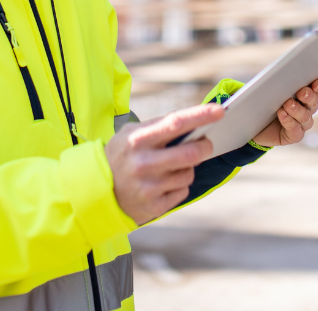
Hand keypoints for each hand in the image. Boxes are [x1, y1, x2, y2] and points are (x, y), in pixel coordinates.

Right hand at [105, 103, 223, 224]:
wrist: (97, 191)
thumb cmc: (121, 155)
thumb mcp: (130, 134)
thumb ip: (158, 127)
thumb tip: (193, 123)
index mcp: (138, 140)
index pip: (175, 123)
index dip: (200, 116)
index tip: (219, 110)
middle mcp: (144, 163)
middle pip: (190, 153)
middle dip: (205, 147)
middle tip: (206, 143)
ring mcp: (150, 187)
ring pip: (189, 173)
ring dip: (188, 167)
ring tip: (172, 166)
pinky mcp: (155, 206)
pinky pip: (182, 191)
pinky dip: (179, 185)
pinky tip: (164, 183)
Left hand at [252, 76, 317, 146]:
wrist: (252, 121)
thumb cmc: (263, 98)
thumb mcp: (270, 84)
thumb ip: (279, 78)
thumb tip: (280, 72)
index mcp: (307, 90)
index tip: (317, 83)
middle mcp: (308, 106)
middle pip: (314, 100)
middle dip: (309, 96)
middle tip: (302, 92)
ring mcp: (302, 122)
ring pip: (305, 116)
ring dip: (297, 110)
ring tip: (288, 104)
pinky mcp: (294, 135)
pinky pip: (295, 130)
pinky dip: (289, 121)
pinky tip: (282, 114)